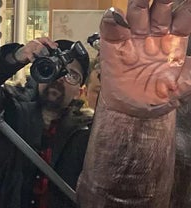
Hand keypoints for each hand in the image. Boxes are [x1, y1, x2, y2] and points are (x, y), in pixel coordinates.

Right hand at [10, 37, 56, 63]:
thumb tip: (56, 45)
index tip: (55, 47)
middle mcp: (34, 42)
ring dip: (41, 55)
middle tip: (48, 55)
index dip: (51, 43)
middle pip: (42, 45)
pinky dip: (34, 59)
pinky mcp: (26, 52)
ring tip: (43, 59)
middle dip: (46, 51)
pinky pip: (31, 56)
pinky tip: (36, 61)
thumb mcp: (39, 47)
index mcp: (38, 40)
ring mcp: (30, 47)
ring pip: (37, 49)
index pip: (46, 39)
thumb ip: (47, 46)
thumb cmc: (30, 51)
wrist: (19, 54)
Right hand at [99, 0, 190, 116]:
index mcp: (175, 39)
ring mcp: (133, 37)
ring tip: (141, 0)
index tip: (188, 3)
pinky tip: (114, 17)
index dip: (186, 9)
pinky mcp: (113, 44)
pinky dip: (111, 19)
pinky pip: (110, 26)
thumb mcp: (185, 84)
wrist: (133, 110)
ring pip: (137, 11)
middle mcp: (155, 33)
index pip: (183, 15)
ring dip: (139, 4)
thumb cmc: (158, 96)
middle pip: (160, 7)